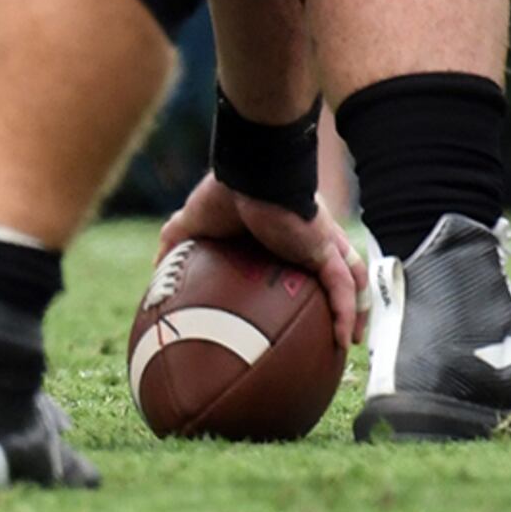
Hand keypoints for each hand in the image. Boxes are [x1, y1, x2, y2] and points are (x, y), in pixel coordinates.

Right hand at [158, 172, 366, 345]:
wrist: (247, 172)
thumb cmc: (223, 190)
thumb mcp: (193, 221)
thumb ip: (176, 242)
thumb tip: (156, 270)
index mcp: (281, 230)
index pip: (300, 258)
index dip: (304, 282)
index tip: (297, 309)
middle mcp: (308, 238)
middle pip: (336, 272)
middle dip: (341, 300)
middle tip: (334, 331)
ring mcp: (320, 243)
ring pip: (350, 282)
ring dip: (354, 311)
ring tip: (348, 340)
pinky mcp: (325, 248)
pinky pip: (344, 286)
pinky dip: (346, 311)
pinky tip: (344, 338)